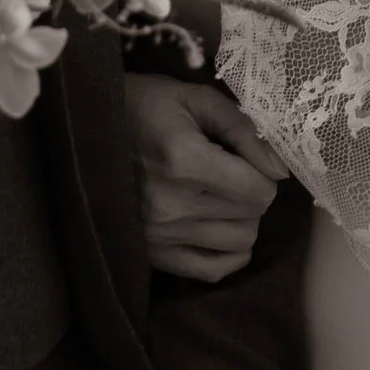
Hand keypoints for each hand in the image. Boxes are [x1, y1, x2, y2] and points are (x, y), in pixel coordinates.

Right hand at [126, 74, 287, 284]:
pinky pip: (212, 271)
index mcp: (182, 160)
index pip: (259, 189)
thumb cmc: (146, 106)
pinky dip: (228, 253)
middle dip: (253, 191)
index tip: (244, 154)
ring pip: (240, 243)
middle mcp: (169, 204)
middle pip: (253, 215)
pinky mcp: (151, 252)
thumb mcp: (197, 99)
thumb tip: (281, 170)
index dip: (263, 169)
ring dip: (242, 218)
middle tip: (230, 170)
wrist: (87, 128)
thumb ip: (245, 130)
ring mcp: (158, 234)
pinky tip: (219, 226)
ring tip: (220, 194)